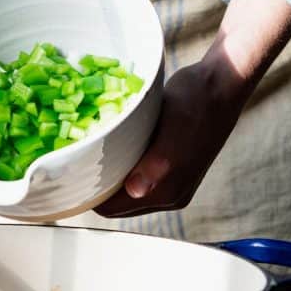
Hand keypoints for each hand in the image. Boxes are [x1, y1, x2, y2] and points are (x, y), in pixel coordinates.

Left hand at [95, 0, 290, 217]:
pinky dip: (120, 160)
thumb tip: (137, 191)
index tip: (68, 171)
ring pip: (123, 185)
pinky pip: (134, 170)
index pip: (112, 208)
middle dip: (96, 183)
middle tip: (75, 156)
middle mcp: (169, 193)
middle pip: (116, 201)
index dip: (89, 194)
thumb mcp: (174, 131)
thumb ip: (156, 165)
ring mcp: (171, 179)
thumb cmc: (197, 102)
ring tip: (90, 148)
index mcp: (167, 193)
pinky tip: (112, 141)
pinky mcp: (169, 163)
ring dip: (107, 171)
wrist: (222, 81)